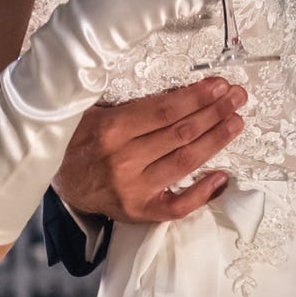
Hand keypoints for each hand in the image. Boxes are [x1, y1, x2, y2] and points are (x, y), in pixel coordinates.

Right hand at [56, 78, 248, 223]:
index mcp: (111, 130)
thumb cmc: (80, 140)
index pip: (164, 110)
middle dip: (213, 112)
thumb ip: (128, 104)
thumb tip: (177, 90)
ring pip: (184, 161)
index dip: (196, 97)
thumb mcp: (93, 112)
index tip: (218, 85)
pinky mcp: (139, 211)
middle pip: (180, 133)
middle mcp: (124, 160)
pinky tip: (222, 176)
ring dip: (215, 140)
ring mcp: (133, 189)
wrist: (59, 181)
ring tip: (236, 122)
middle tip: (237, 97)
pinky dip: (202, 193)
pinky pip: (177, 204)